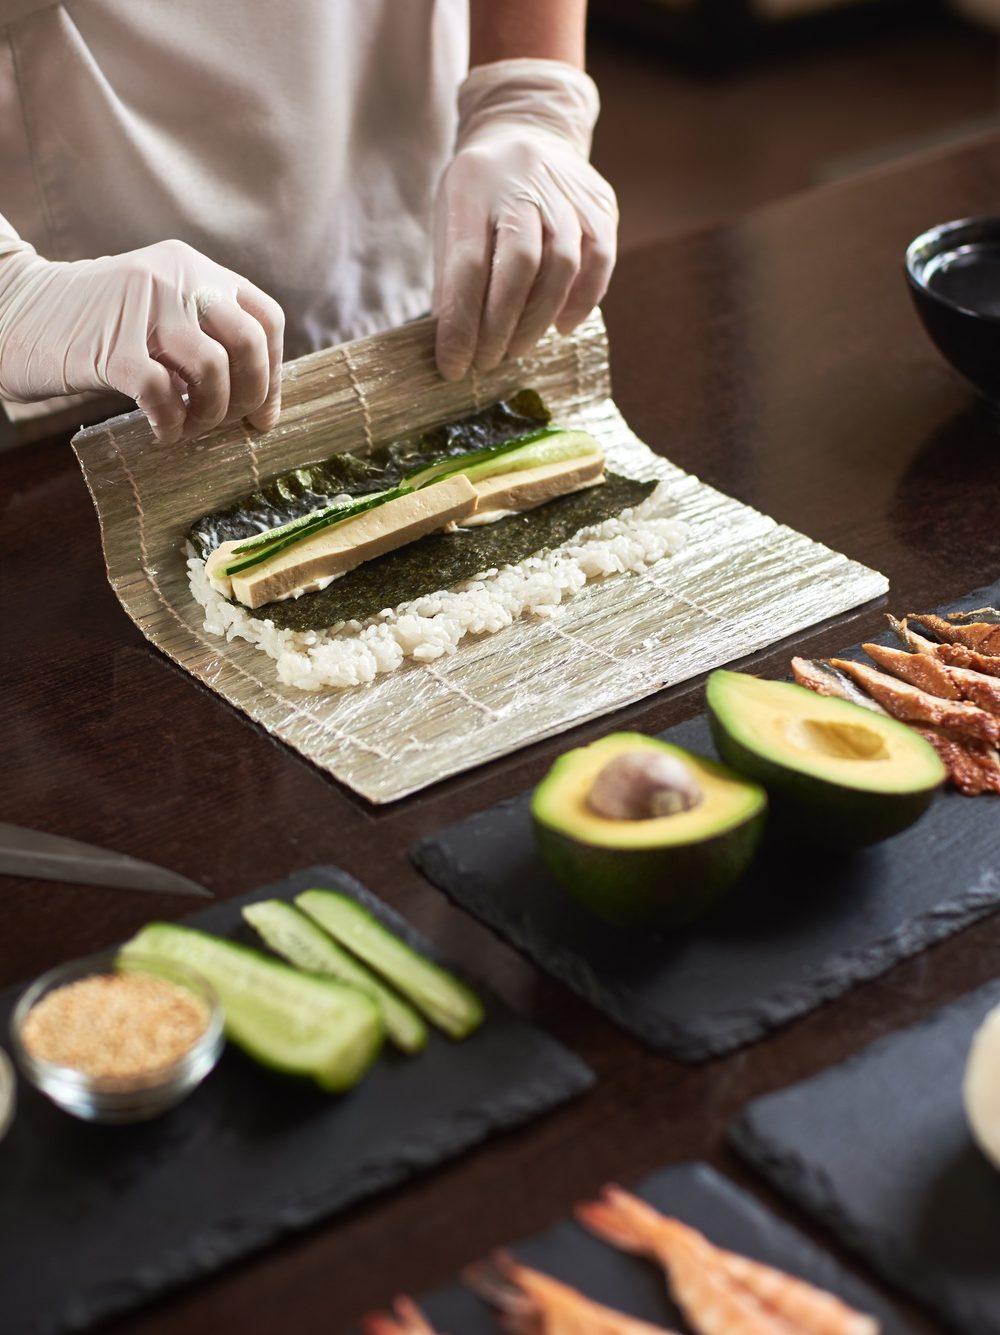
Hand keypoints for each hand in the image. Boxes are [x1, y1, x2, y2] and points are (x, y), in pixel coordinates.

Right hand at [0, 236, 283, 443]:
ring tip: (188, 427)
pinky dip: (171, 426)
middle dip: (250, 397)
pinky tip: (162, 433)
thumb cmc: (96, 326)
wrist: (14, 311)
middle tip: (226, 424)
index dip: (273, 373)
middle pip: (249, 344)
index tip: (261, 412)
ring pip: (213, 370)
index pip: (265, 318)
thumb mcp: (158, 309)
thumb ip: (205, 335)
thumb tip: (262, 403)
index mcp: (194, 268)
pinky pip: (164, 396)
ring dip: (210, 414)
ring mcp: (143, 309)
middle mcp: (176, 279)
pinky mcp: (110, 347)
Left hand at [433, 59, 617, 380]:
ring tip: (518, 348)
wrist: (528, 129)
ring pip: (563, 265)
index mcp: (473, 186)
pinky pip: (600, 259)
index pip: (467, 265)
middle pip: (519, 264)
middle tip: (488, 362)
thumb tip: (453, 345)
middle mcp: (524, 182)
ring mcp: (568, 191)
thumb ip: (451, 276)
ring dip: (539, 319)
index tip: (454, 366)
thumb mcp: (452, 219)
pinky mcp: (600, 204)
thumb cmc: (481, 194)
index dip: (461, 323)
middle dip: (501, 326)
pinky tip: (562, 325)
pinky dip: (583, 300)